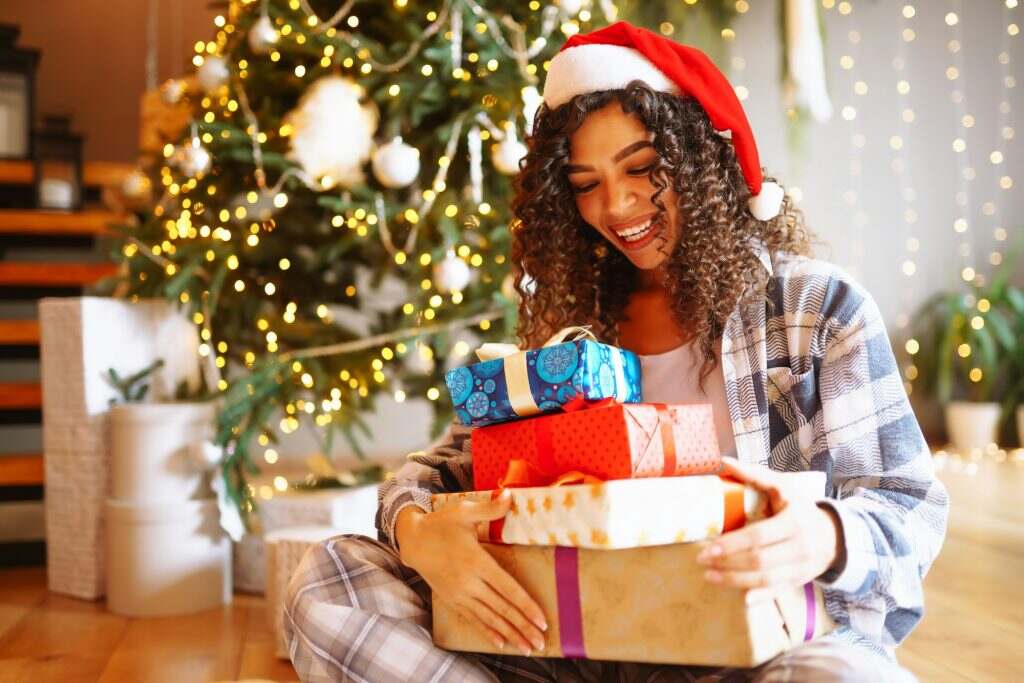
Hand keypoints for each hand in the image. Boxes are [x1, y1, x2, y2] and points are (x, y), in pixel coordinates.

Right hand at [395, 494, 547, 654]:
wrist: (412, 540)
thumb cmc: (441, 523)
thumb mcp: (464, 511)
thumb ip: (490, 508)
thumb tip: (511, 496)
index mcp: (476, 561)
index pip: (507, 588)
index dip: (526, 605)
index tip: (542, 619)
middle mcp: (468, 582)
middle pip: (501, 609)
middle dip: (523, 626)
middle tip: (541, 641)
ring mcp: (459, 594)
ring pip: (489, 618)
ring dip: (510, 634)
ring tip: (527, 647)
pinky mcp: (452, 600)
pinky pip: (473, 619)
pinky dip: (488, 632)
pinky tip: (501, 643)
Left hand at [696, 457, 842, 589]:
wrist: (833, 534)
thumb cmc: (800, 507)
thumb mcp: (783, 486)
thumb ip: (755, 474)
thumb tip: (723, 461)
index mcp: (794, 522)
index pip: (759, 536)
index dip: (733, 544)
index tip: (709, 547)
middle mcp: (800, 547)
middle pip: (760, 561)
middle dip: (728, 563)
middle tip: (702, 560)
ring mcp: (801, 567)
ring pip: (767, 580)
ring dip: (736, 581)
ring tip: (710, 576)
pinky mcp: (799, 581)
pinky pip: (778, 592)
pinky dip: (760, 597)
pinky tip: (741, 598)